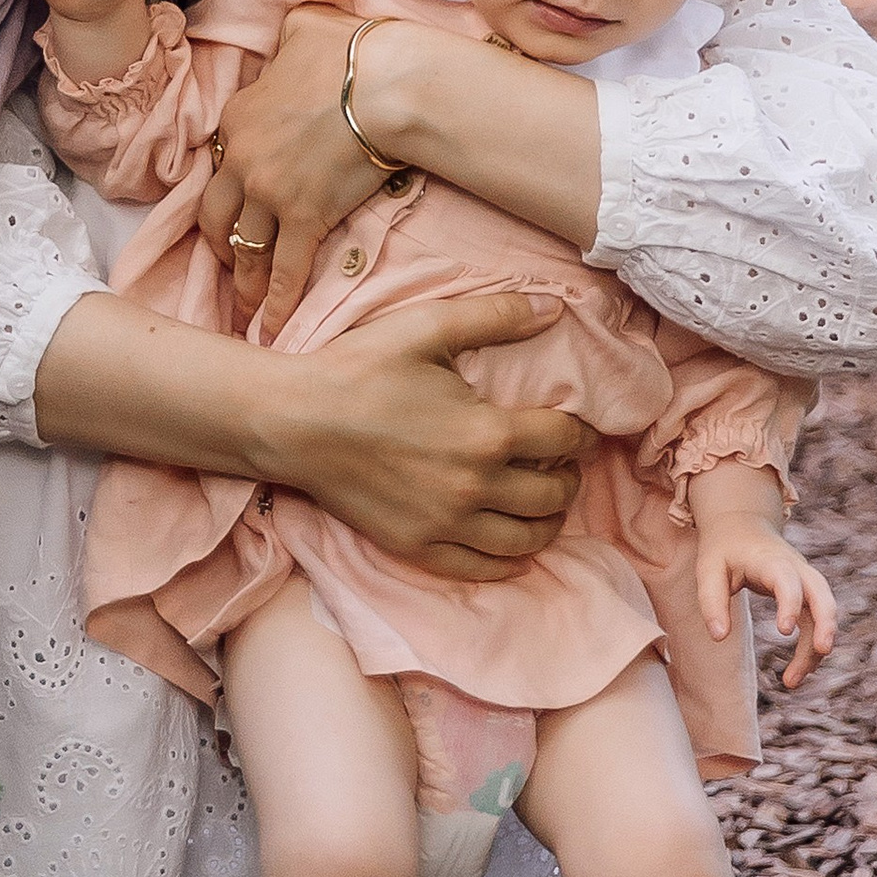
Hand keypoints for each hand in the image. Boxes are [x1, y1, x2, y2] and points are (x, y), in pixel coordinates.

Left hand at [200, 5, 385, 336]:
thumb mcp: (303, 27)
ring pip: (244, 247)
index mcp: (236, 116)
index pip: (218, 162)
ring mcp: (268, 192)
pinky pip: (283, 269)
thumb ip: (288, 38)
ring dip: (243, 279)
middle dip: (220, 241)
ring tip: (245, 307)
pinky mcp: (303, 217)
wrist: (384, 83)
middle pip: (215, 212)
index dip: (225, 187)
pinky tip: (272, 327)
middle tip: (228, 260)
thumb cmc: (350, 50)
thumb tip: (296, 33)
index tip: (230, 207)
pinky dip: (277, 301)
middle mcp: (241, 159)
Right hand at [247, 288, 585, 582]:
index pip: (563, 440)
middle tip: (564, 466)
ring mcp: (446, 523)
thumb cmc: (358, 369)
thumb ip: (494, 315)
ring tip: (546, 505)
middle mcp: (475, 486)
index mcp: (486, 432)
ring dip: (548, 524)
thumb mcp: (426, 327)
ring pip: (525, 540)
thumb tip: (553, 307)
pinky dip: (507, 564)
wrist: (294, 421)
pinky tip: (512, 548)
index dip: (582, 434)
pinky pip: (480, 569)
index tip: (580, 430)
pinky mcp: (416, 545)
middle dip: (569, 479)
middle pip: (553, 495)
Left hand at [697, 512, 837, 691]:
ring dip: (815, 647)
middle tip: (822, 651)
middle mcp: (796, 569)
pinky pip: (817, 623)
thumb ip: (711, 601)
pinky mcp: (807, 596)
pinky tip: (795, 673)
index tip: (784, 631)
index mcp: (771, 560)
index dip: (790, 603)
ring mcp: (805, 582)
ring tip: (791, 681)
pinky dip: (811, 648)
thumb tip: (719, 637)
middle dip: (826, 623)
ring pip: (823, 615)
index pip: (788, 581)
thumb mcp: (708, 569)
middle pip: (822, 595)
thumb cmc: (723, 549)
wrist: (742, 524)